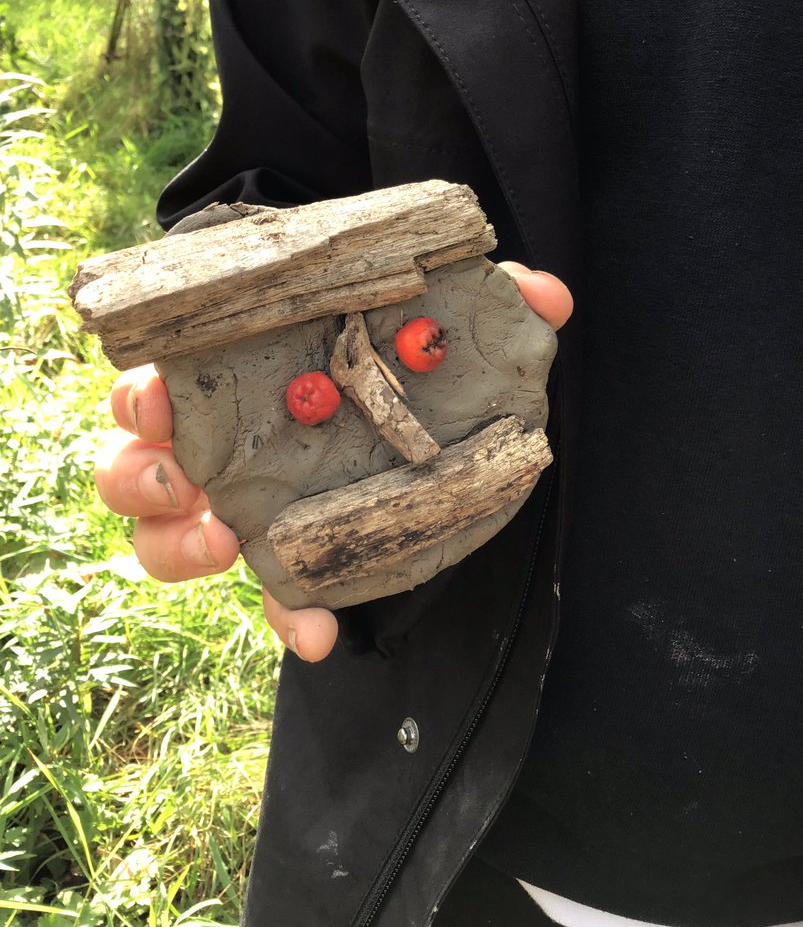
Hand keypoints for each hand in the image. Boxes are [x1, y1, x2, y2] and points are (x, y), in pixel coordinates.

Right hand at [93, 264, 571, 662]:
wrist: (402, 407)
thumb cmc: (382, 353)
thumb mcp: (427, 315)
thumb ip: (479, 299)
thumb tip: (548, 294)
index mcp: (225, 377)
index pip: (154, 381)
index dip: (142, 394)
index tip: (161, 396)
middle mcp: (210, 442)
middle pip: (131, 463)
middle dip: (144, 472)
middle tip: (189, 477)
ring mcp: (231, 505)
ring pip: (157, 535)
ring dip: (178, 546)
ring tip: (224, 543)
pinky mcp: (277, 556)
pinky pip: (262, 594)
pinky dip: (284, 614)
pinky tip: (317, 632)